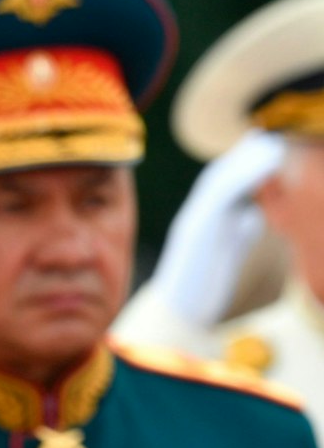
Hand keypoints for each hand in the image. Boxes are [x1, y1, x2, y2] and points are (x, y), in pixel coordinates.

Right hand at [150, 129, 285, 327]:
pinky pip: (220, 198)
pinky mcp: (197, 230)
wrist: (177, 312)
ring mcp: (195, 221)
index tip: (263, 142)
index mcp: (206, 220)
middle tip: (267, 134)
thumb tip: (251, 215)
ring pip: (219, 182)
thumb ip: (237, 232)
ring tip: (269, 145)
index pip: (225, 184)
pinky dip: (241, 179)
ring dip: (245, 161)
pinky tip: (260, 171)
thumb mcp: (225, 254)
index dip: (244, 161)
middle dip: (244, 154)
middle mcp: (198, 215)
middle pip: (221, 175)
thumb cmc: (201, 287)